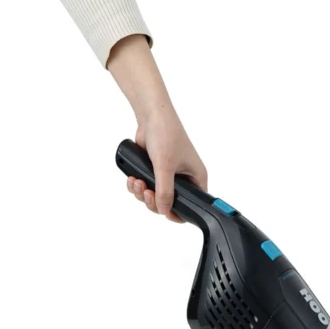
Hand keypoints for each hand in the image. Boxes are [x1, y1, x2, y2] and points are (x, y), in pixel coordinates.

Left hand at [107, 34, 206, 221]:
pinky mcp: (155, 171)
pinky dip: (137, 186)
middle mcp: (185, 178)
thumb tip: (163, 210)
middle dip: (153, 200)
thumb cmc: (166, 133)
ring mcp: (169, 175)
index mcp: (196, 178)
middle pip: (169, 204)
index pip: (192, 205)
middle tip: (146, 191)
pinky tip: (133, 179)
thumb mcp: (165, 166)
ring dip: (142, 193)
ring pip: (155, 197)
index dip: (178, 213)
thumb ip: (165, 191)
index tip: (164, 211)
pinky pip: (146, 187)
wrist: (151, 116)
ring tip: (137, 182)